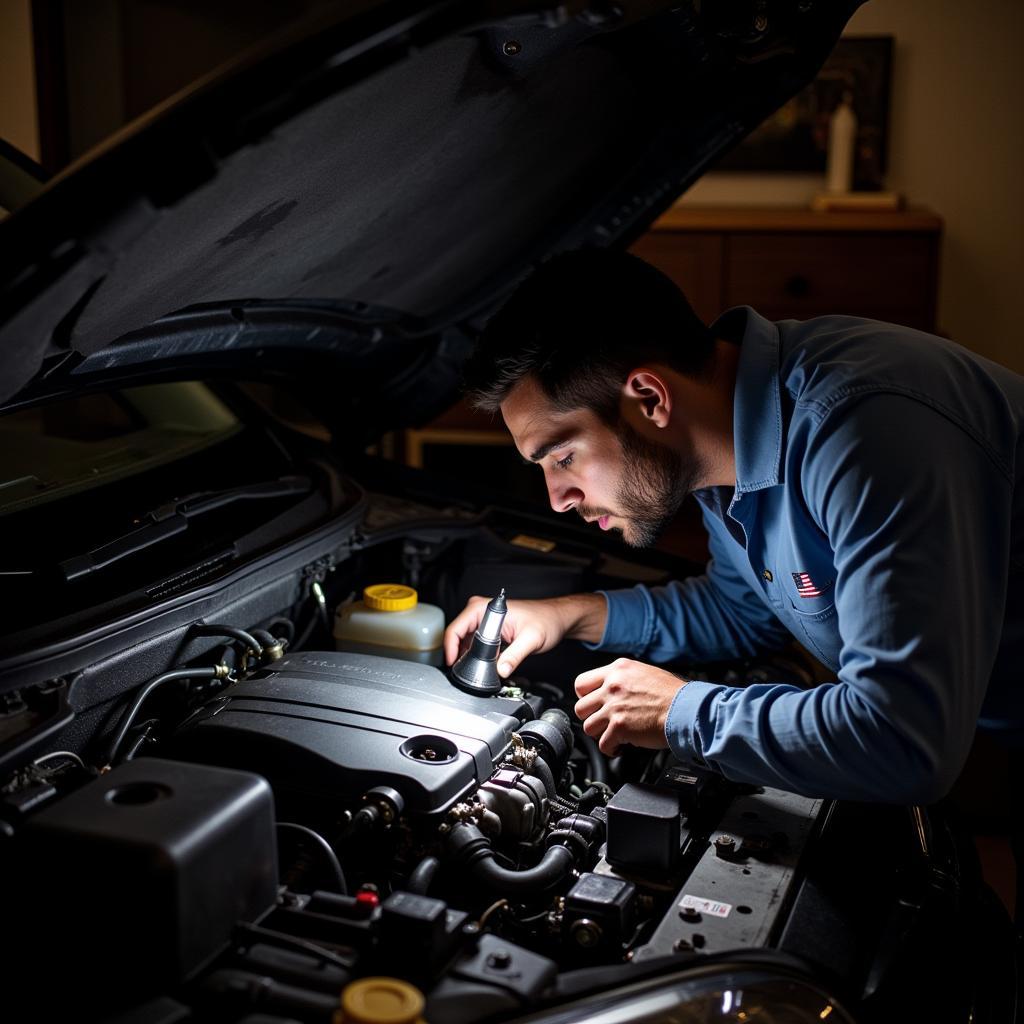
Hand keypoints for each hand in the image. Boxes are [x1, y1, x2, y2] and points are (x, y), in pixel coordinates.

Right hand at [444, 593, 605, 678]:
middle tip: (467, 671)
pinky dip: (474, 654)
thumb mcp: (531, 639)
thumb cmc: (546, 620)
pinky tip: (482, 664)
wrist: (557, 618)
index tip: (454, 665)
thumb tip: (501, 670)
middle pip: (457, 635)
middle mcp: (481, 610)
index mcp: (486, 608)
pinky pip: (473, 642)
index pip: (457, 628)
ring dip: (466, 656)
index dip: (451, 648)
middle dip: (458, 654)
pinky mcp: (488, 628)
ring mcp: (484, 619)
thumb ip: (515, 655)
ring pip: (464, 640)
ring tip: (475, 669)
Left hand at [574, 658, 685, 755]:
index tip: (593, 705)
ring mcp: (614, 706)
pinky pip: (603, 744)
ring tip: (614, 734)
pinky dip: (611, 749)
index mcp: (618, 669)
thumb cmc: (672, 694)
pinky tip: (621, 746)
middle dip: (591, 718)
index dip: (585, 698)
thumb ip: (623, 678)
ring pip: (588, 727)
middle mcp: (613, 686)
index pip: (581, 683)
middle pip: (581, 707)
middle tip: (604, 722)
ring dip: (600, 734)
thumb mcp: (644, 673)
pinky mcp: (620, 727)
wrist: (685, 709)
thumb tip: (611, 689)